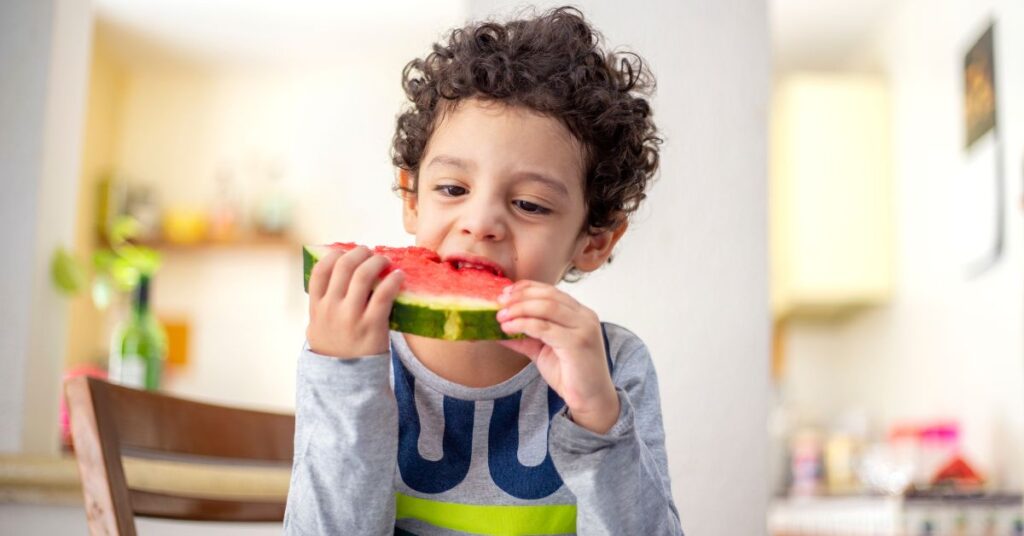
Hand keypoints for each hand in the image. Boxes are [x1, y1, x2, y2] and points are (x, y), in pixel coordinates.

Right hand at [306, 246, 404, 358]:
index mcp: (317, 307)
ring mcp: (351, 317)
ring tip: (384, 260)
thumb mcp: (318, 328)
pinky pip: (384, 294)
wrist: (346, 383)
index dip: (334, 255)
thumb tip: (330, 277)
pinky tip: (399, 276)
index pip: (320, 270)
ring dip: (376, 261)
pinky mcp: (372, 325)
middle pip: (343, 266)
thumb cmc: (336, 350)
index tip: (345, 251)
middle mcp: (331, 309)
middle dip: (358, 253)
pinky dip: (393, 280)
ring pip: (363, 275)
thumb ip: (321, 305)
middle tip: (369, 252)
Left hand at [496, 280, 619, 433]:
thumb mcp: (542, 350)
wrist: (591, 400)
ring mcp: (584, 328)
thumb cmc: (570, 375)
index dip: (527, 288)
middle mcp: (584, 316)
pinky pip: (544, 328)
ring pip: (546, 307)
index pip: (551, 291)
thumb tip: (498, 328)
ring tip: (501, 316)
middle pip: (548, 296)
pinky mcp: (578, 343)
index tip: (505, 292)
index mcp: (579, 313)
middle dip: (520, 297)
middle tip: (499, 303)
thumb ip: (524, 337)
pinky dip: (523, 324)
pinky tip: (508, 328)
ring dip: (519, 309)